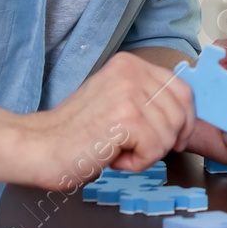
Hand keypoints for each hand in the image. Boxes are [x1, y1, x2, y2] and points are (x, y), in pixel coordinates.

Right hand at [21, 51, 195, 188]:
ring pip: (170, 134)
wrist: (40, 147)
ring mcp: (129, 92)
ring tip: (116, 150)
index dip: (186, 120)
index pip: (182, 90)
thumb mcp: (117, 101)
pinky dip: (137, 163)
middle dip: (166, 141)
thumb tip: (185, 115)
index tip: (177, 139)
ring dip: (147, 154)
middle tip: (137, 150)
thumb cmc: (77, 133)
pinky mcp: (126, 118)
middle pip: (181, 113)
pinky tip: (112, 157)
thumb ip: (147, 100)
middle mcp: (131, 71)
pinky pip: (155, 150)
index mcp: (130, 64)